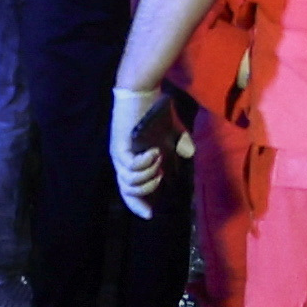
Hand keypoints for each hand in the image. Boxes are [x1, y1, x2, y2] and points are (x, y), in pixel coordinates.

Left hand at [108, 84, 179, 218]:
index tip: (150, 215)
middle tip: (160, 176)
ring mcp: (119, 153)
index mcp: (131, 162)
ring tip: (158, 158)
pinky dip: (144, 163)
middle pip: (128, 191)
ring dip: (147, 175)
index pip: (129, 191)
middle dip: (147, 190)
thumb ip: (178, 146)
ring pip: (129, 181)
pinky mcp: (119, 144)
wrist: (143, 92)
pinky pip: (130, 165)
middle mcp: (122, 161)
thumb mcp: (172, 133)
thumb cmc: (156, 112)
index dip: (138, 205)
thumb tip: (187, 155)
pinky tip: (154, 152)